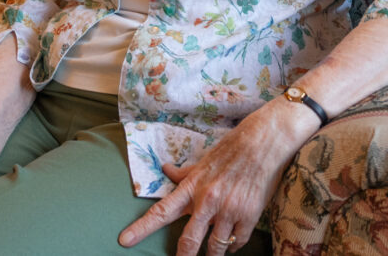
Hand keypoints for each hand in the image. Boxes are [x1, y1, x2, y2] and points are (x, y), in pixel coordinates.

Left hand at [118, 100, 317, 254]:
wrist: (262, 143)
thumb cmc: (231, 149)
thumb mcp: (203, 160)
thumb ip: (184, 173)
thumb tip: (165, 169)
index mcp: (192, 186)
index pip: (161, 211)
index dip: (141, 228)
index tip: (124, 241)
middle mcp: (207, 200)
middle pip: (188, 241)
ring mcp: (229, 210)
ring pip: (214, 248)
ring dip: (211, 254)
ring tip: (211, 254)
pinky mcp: (248, 216)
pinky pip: (236, 242)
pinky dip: (232, 246)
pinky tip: (230, 242)